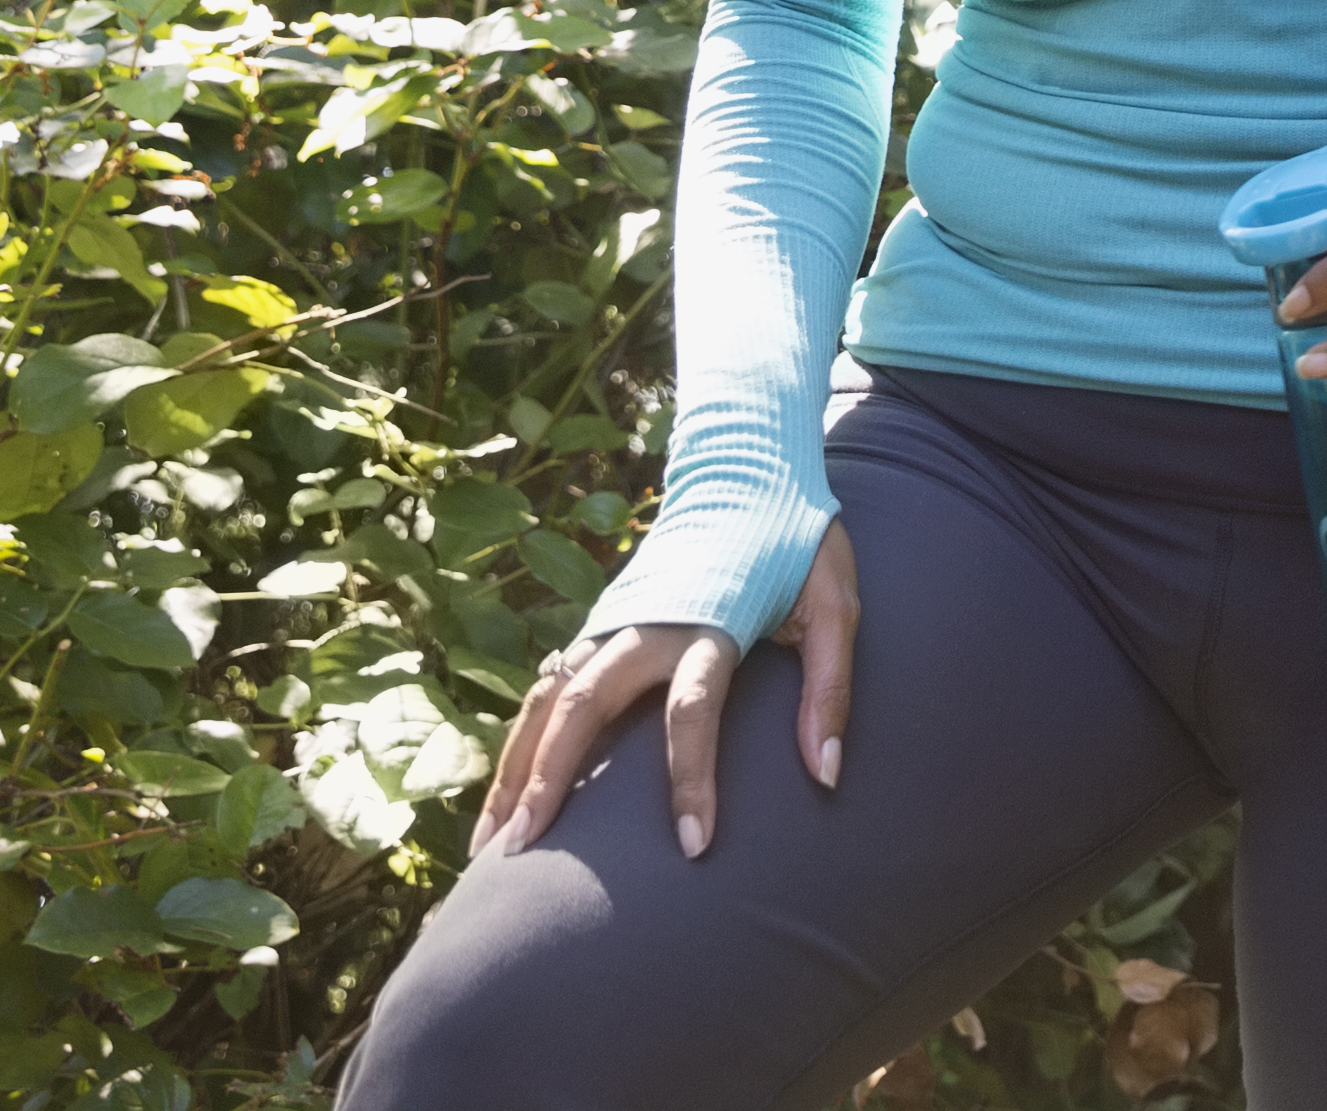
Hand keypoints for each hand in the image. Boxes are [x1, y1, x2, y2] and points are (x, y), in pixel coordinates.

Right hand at [473, 519, 855, 862]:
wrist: (748, 473)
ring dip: (514, 770)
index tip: (693, 846)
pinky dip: (519, 743)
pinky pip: (546, 689)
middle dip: (551, 779)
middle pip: (584, 703)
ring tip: (489, 846)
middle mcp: (645, 623)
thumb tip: (826, 774)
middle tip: (524, 853)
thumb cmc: (799, 546)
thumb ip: (831, 687)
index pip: (692, 710)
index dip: (692, 780)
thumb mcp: (837, 604)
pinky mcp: (597, 625)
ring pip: (547, 698)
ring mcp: (611, 622)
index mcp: (709, 620)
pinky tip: (503, 795)